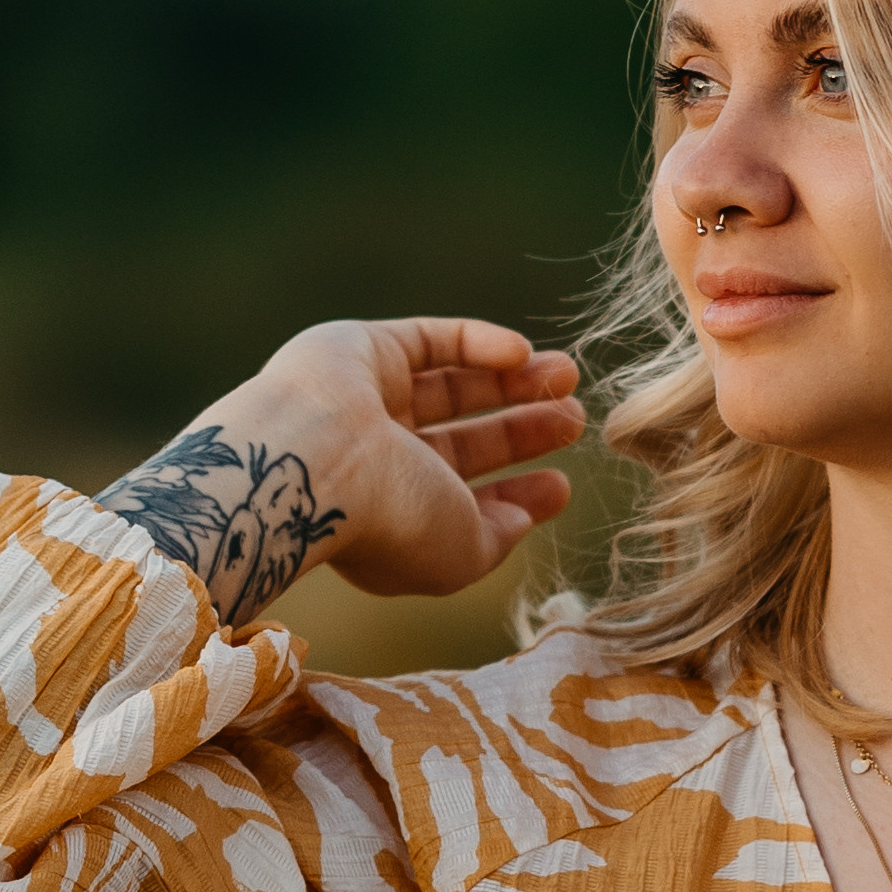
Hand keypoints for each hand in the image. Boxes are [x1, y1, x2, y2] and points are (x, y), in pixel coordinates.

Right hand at [96, 317, 583, 622]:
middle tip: (574, 420)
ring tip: (568, 376)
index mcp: (393, 513)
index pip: (462, 498)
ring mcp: (368, 400)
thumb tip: (522, 513)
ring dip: (514, 379)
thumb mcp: (461, 553)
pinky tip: (522, 353)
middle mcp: (377, 458)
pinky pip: (433, 338)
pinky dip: (479, 343)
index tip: (562, 485)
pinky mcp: (363, 348)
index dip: (516, 492)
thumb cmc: (390, 521)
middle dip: (521, 430)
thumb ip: (497, 537)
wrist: (318, 461)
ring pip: (453, 383)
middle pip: (464, 438)